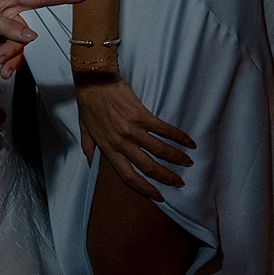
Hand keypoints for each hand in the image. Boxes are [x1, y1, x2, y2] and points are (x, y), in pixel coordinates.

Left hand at [0, 0, 85, 73]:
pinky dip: (9, 65)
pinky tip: (2, 72)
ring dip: (12, 59)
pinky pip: (11, 56)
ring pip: (20, 48)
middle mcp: (6, 13)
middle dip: (17, 48)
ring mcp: (0, 30)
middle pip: (27, 33)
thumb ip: (6, 28)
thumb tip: (32, 38)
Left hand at [73, 66, 195, 199]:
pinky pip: (163, 129)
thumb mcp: (84, 129)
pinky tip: (189, 142)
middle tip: (180, 182)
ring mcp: (132, 129)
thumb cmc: (88, 103)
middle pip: (147, 166)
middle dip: (166, 177)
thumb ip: (89, 148)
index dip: (144, 188)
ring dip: (176, 158)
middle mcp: (121, 142)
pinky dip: (178, 137)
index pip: (127, 175)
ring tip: (188, 163)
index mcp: (108, 148)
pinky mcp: (141, 114)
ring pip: (159, 150)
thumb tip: (91, 165)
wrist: (93, 78)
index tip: (158, 196)